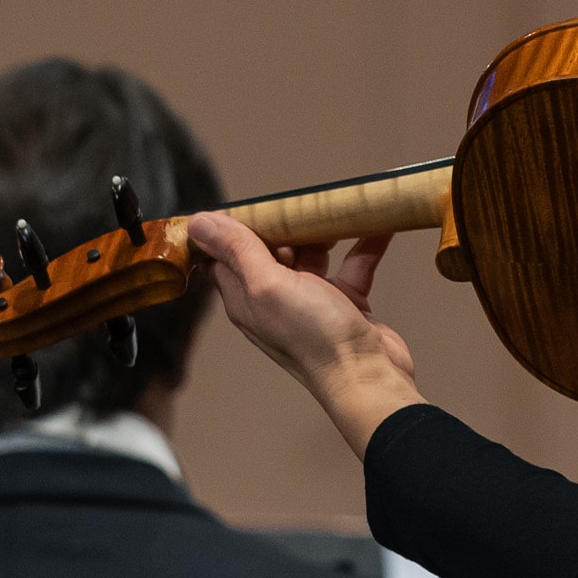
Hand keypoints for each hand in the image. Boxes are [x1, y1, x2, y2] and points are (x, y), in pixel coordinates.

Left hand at [185, 214, 421, 457]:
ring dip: (323, 233)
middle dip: (282, 223)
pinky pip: (350, 267)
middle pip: (267, 250)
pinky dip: (363, 246)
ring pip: (310, 256)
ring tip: (337, 209)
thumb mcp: (269, 284)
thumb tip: (198, 223)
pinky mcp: (343, 305)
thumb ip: (237, 251)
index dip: (229, 228)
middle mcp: (272, 301)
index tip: (248, 201)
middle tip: (299, 202)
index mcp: (245, 298)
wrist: (367, 376)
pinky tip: (380, 225)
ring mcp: (309, 303)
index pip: (223, 256)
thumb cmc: (315, 336)